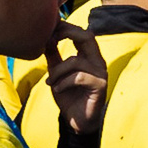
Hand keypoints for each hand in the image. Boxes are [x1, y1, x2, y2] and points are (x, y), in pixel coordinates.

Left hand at [44, 21, 107, 135]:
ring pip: (76, 60)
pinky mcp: (100, 86)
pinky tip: (58, 90)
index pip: (82, 33)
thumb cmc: (69, 96)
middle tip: (49, 39)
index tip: (49, 29)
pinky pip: (79, 77)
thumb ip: (53, 56)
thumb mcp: (57, 73)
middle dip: (67, 34)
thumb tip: (46, 37)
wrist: (78, 120)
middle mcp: (97, 61)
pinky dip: (64, 83)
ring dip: (58, 71)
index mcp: (89, 56)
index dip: (66, 27)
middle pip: (87, 36)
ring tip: (50, 82)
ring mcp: (101, 73)